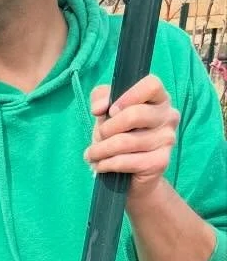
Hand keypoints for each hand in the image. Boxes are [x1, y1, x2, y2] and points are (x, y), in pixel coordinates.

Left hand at [86, 75, 178, 200]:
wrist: (130, 176)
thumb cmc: (119, 137)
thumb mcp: (107, 113)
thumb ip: (102, 98)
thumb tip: (100, 107)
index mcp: (159, 99)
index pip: (152, 84)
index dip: (128, 95)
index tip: (111, 110)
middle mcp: (169, 116)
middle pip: (134, 114)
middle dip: (106, 129)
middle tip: (98, 137)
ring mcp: (167, 139)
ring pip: (125, 141)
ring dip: (100, 150)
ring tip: (92, 154)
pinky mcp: (160, 161)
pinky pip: (125, 161)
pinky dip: (106, 164)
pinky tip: (100, 165)